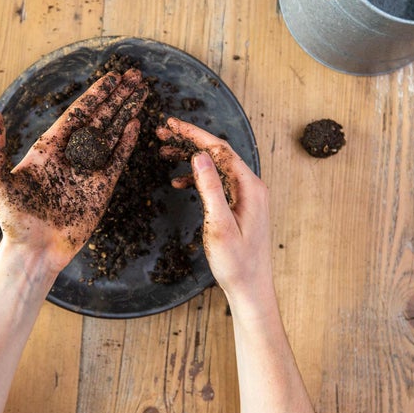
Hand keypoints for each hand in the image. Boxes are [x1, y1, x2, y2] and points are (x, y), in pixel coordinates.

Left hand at [0, 70, 147, 272]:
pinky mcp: (101, 189)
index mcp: (49, 148)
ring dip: (126, 112)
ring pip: (112, 134)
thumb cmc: (13, 219)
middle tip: (135, 76)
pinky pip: (117, 159)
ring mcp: (88, 171)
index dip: (96, 94)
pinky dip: (127, 142)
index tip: (112, 78)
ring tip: (142, 92)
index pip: (78, 113)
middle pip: (100, 117)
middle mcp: (71, 155)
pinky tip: (136, 123)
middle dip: (117, 97)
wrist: (34, 250)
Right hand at [156, 117, 271, 300]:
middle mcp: (251, 186)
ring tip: (164, 152)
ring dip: (190, 157)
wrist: (250, 288)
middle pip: (217, 153)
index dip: (195, 134)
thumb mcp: (220, 225)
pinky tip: (179, 182)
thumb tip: (200, 156)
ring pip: (215, 166)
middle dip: (190, 141)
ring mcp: (246, 195)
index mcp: (250, 187)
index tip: (172, 123)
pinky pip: (217, 182)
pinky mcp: (239, 205)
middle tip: (162, 132)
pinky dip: (197, 178)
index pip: (220, 149)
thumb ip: (211, 188)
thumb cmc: (237, 262)